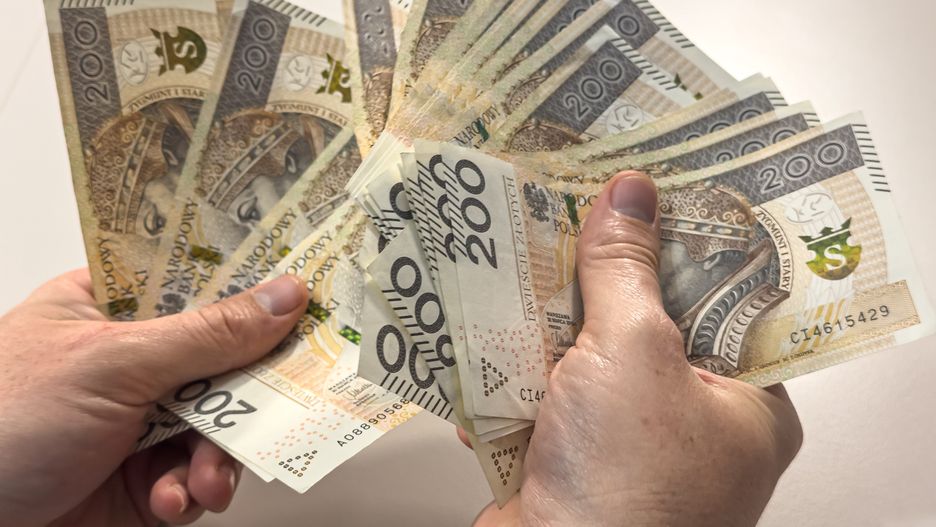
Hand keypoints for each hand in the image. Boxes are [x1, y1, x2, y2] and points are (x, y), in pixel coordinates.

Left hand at [0, 270, 307, 525]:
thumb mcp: (111, 364)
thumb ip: (207, 334)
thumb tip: (284, 298)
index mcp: (112, 308)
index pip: (201, 281)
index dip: (256, 287)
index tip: (309, 296)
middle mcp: (132, 361)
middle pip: (226, 356)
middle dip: (251, 388)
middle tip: (289, 394)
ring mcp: (140, 421)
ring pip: (223, 423)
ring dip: (222, 455)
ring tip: (205, 477)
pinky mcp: (143, 478)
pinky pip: (200, 475)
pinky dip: (195, 492)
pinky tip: (172, 500)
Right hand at [475, 172, 802, 525]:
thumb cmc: (627, 491)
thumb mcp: (633, 353)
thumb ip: (625, 271)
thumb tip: (629, 198)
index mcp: (744, 404)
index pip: (724, 300)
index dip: (682, 243)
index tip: (647, 195)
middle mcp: (691, 426)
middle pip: (646, 323)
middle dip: (599, 280)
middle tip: (570, 219)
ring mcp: (626, 445)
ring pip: (587, 357)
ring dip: (547, 323)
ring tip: (516, 268)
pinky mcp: (571, 458)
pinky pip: (547, 393)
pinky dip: (517, 370)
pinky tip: (488, 341)